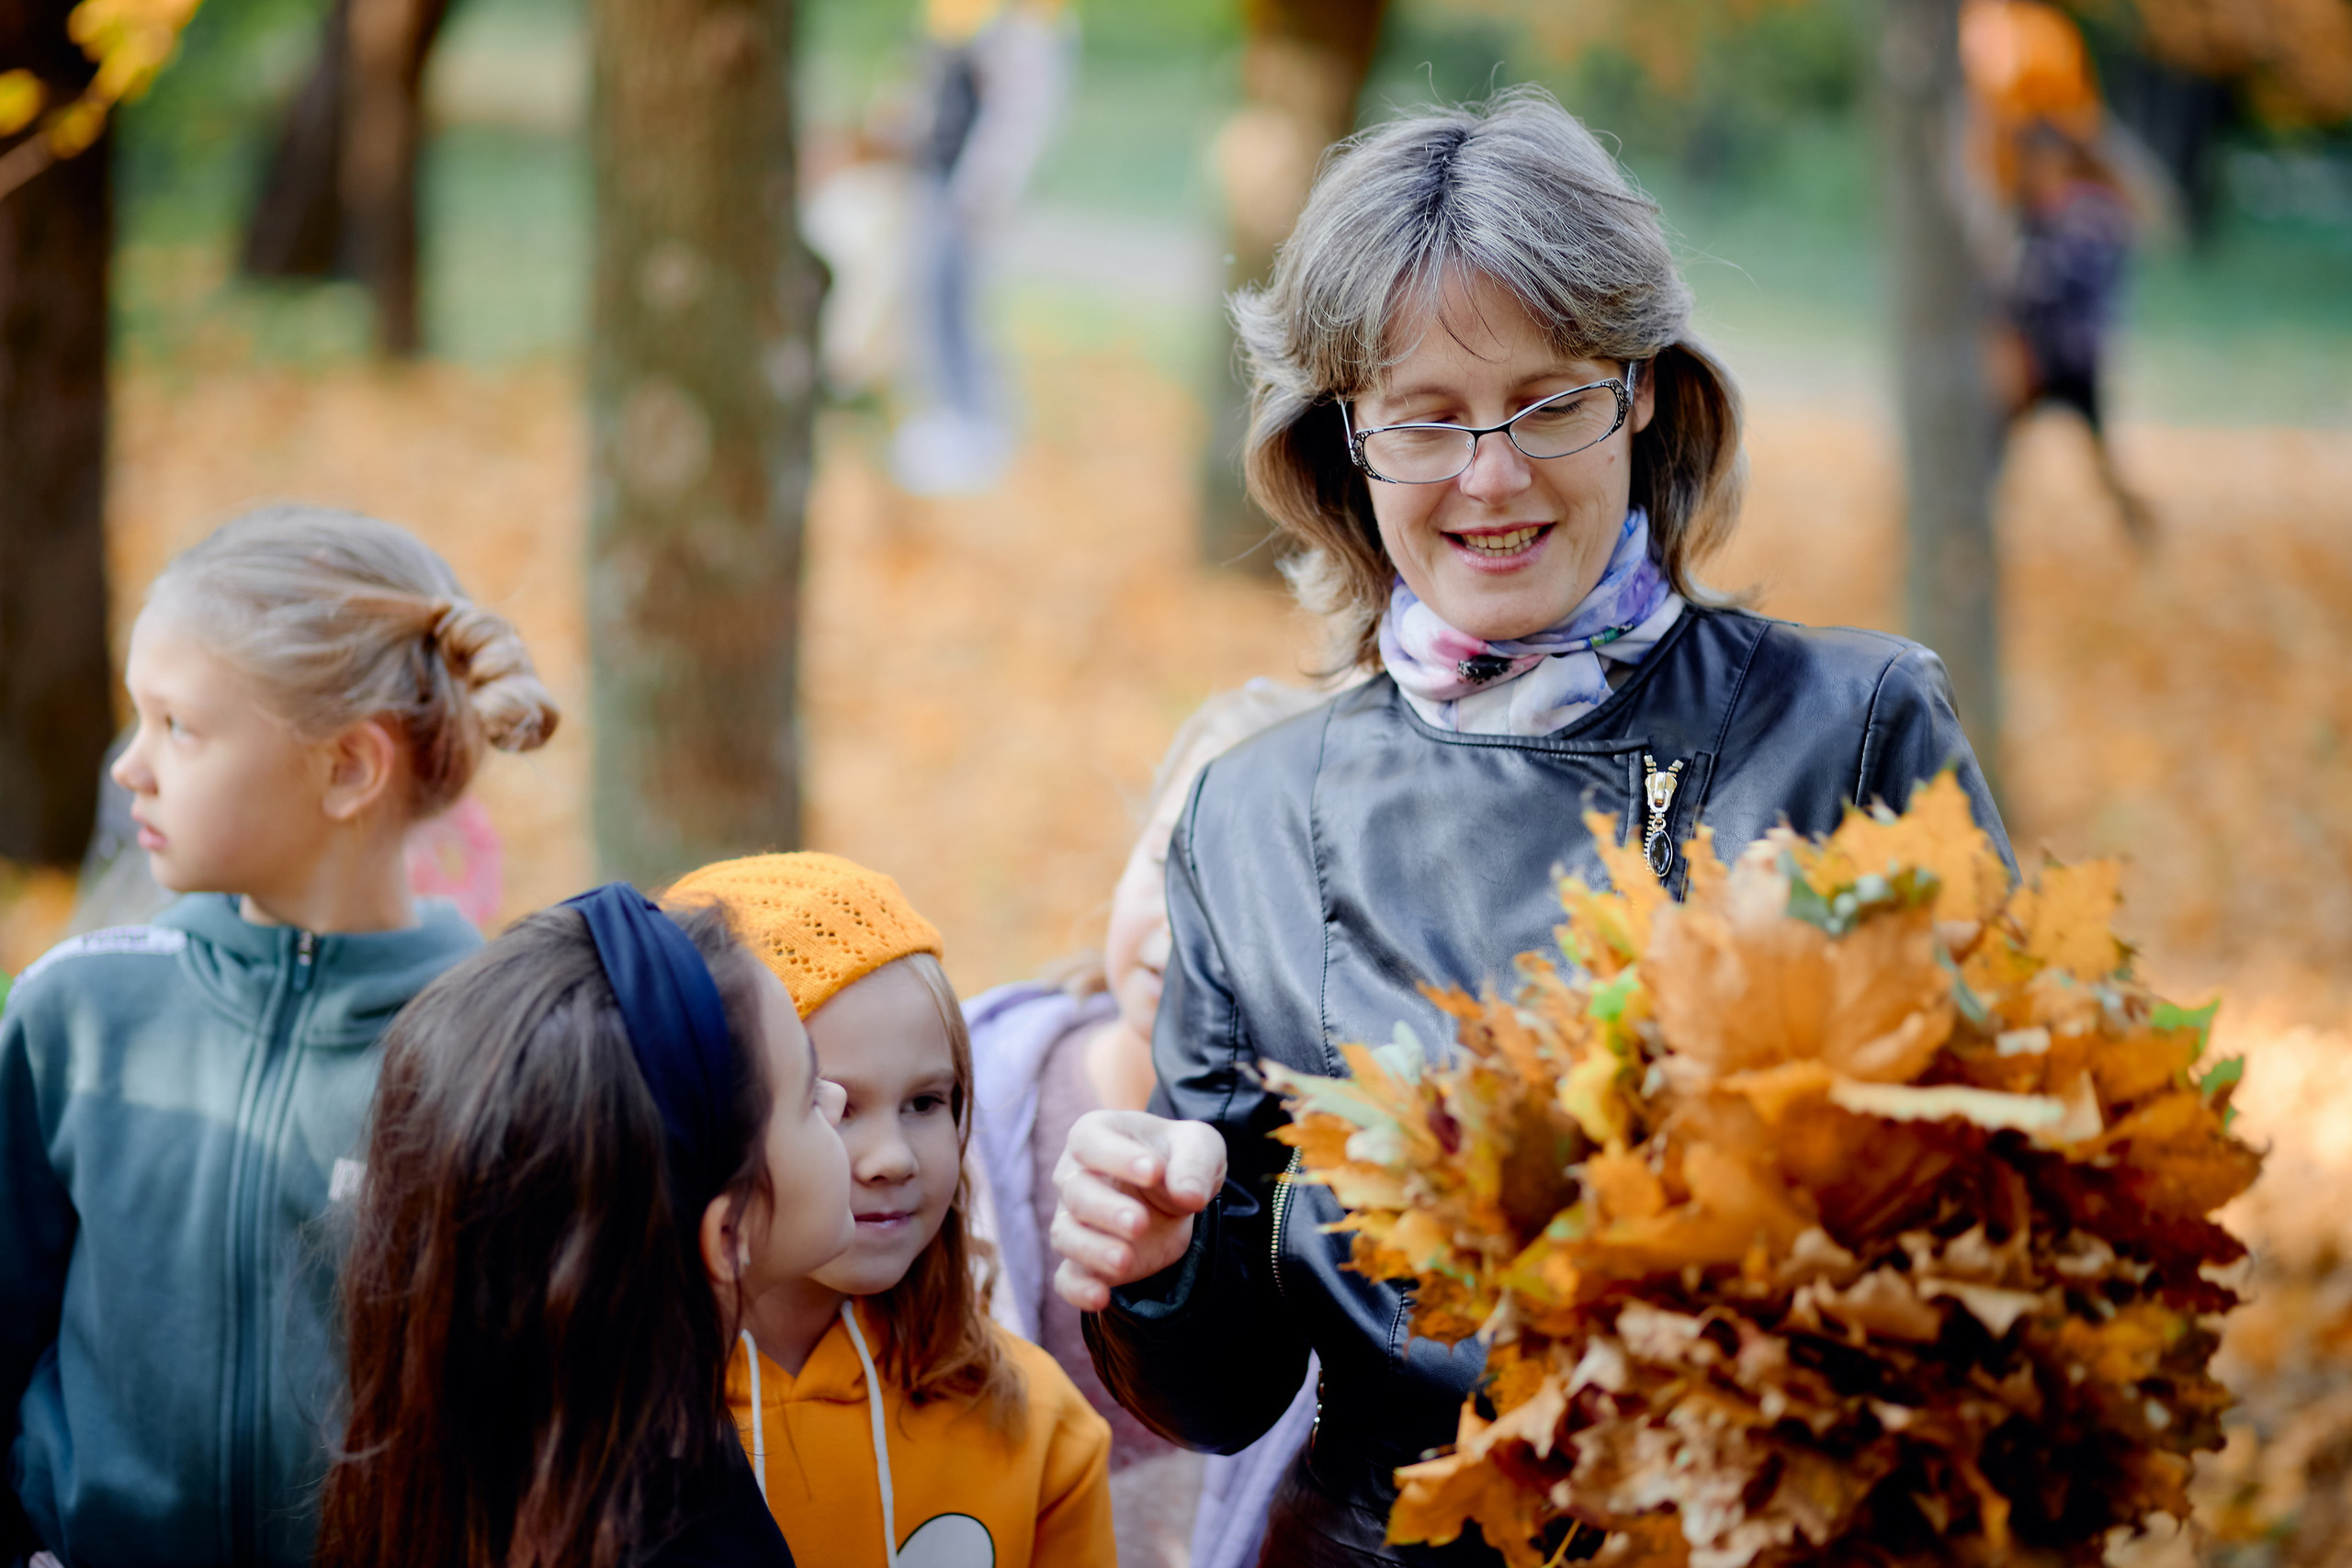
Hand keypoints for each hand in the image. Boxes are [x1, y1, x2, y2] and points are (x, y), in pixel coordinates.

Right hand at [1049, 1109, 1226, 1311]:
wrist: (1178, 1193)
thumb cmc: (1180, 1158)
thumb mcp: (1200, 1147)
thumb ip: (1195, 1163)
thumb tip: (1190, 1195)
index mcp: (1097, 1135)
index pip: (1089, 1142)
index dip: (1116, 1156)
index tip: (1154, 1171)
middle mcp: (1076, 1176)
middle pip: (1076, 1192)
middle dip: (1106, 1210)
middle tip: (1140, 1222)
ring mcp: (1075, 1220)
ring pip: (1067, 1235)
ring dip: (1092, 1250)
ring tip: (1125, 1261)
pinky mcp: (1085, 1260)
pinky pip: (1067, 1278)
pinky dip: (1078, 1289)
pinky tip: (1101, 1298)